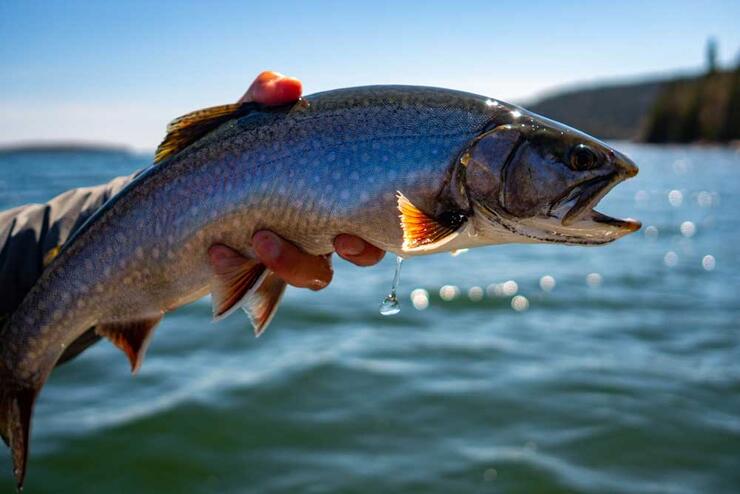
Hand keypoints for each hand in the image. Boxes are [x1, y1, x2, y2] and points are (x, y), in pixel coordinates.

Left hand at [227, 71, 385, 288]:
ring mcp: (292, 254)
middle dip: (361, 250)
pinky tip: (217, 250)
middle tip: (340, 240)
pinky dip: (242, 268)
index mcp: (331, 188)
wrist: (173, 202)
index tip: (372, 210)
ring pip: (317, 275)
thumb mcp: (240, 122)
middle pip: (364, 250)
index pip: (376, 203)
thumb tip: (293, 86)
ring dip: (294, 262)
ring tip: (260, 240)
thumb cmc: (221, 156)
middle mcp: (321, 226)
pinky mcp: (256, 278)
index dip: (395, 217)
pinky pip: (266, 286)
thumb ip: (262, 99)